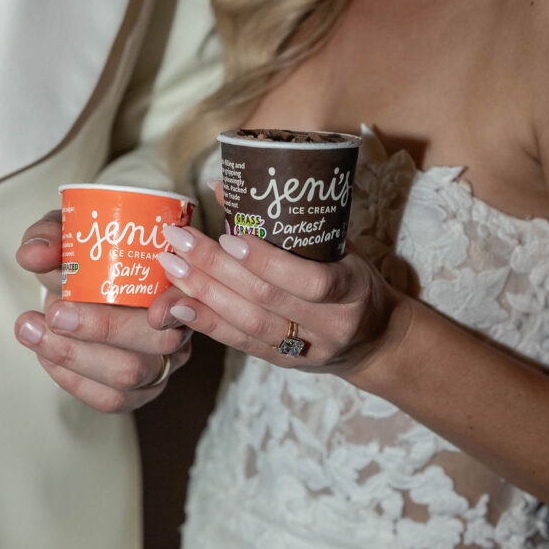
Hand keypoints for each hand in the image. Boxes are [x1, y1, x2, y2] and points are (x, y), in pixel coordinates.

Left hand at [14, 211, 191, 411]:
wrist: (78, 284)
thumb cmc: (85, 256)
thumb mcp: (69, 235)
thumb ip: (51, 236)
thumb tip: (34, 255)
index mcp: (176, 281)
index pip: (193, 296)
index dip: (178, 304)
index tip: (154, 310)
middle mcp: (179, 326)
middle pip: (161, 340)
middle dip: (105, 328)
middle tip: (56, 314)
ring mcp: (162, 364)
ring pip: (132, 374)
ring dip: (76, 355)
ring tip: (32, 331)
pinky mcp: (138, 392)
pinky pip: (110, 398)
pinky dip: (72, 378)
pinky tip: (44, 354)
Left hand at [148, 224, 410, 384]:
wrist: (376, 340)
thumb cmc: (354, 281)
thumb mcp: (339, 248)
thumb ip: (292, 224)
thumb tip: (227, 185)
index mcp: (352, 289)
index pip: (310, 279)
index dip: (266, 260)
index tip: (228, 235)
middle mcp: (330, 324)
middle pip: (266, 299)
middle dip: (216, 268)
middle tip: (178, 240)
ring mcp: (306, 349)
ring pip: (248, 323)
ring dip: (203, 293)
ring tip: (171, 267)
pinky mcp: (284, 362)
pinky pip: (241, 343)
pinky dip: (207, 323)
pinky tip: (178, 305)